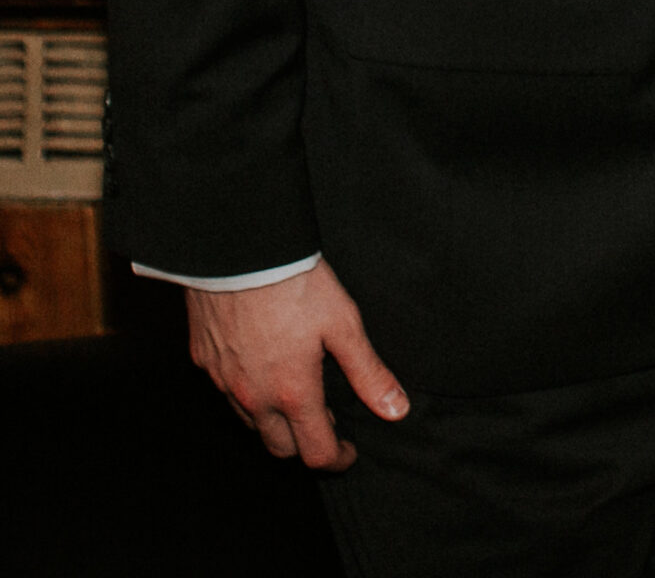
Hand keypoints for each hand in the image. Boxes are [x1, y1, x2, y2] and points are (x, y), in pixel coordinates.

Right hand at [185, 259, 407, 468]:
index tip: (349, 452)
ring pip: (251, 423)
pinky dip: (247, 395)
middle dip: (305, 445)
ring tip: (296, 398)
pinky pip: (227, 393)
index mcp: (293, 393)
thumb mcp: (344, 324)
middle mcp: (254, 397)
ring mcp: (225, 382)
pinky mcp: (204, 361)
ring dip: (275, 422)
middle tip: (325, 424)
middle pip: (280, 447)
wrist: (239, 249)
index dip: (337, 459)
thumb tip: (395, 409)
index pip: (316, 452)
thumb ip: (368, 372)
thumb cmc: (294, 283)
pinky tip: (261, 370)